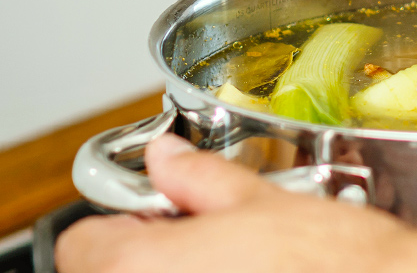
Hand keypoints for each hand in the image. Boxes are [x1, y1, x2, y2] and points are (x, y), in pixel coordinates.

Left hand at [56, 134, 408, 272]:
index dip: (120, 224)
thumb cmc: (334, 260)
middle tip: (203, 243)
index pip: (81, 244)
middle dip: (149, 255)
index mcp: (141, 265)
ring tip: (232, 265)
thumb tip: (167, 156)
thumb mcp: (264, 199)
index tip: (158, 217)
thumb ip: (200, 177)